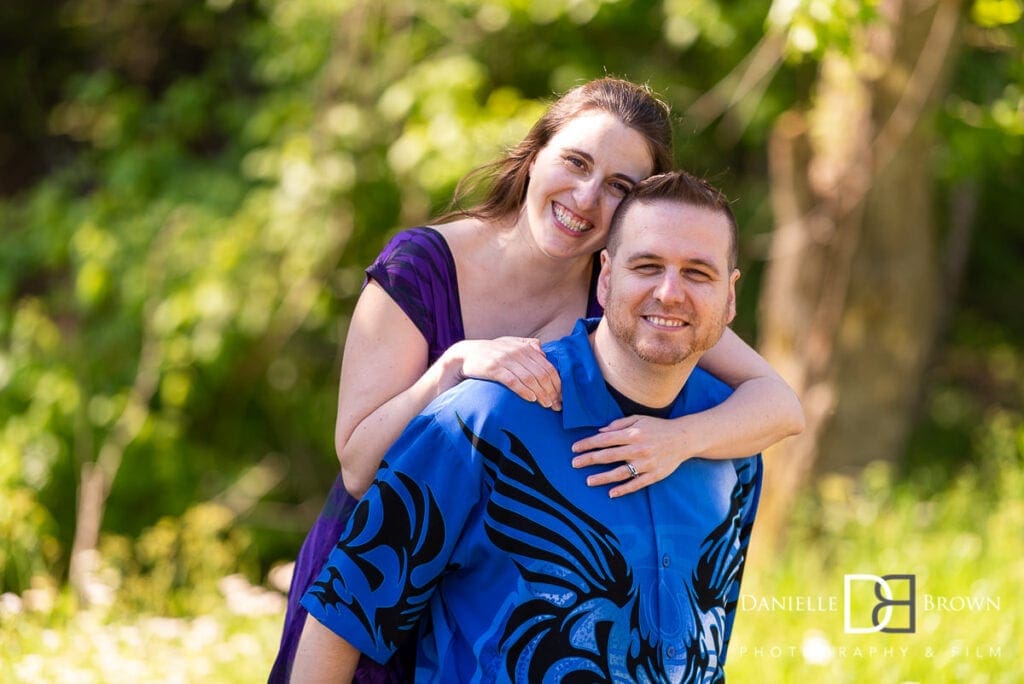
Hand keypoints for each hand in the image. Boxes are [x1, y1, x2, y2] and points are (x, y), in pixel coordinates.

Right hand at [442, 337, 561, 409]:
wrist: (465, 355)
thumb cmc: (490, 352)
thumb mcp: (509, 344)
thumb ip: (527, 345)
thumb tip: (543, 350)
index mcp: (525, 347)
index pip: (547, 366)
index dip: (557, 382)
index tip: (562, 396)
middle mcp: (517, 352)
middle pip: (541, 373)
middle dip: (552, 391)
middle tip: (557, 405)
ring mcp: (505, 360)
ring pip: (530, 378)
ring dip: (541, 394)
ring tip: (547, 405)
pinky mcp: (494, 369)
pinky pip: (513, 381)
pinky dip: (524, 391)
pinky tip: (531, 399)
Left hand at [570, 415, 696, 496]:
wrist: (683, 438)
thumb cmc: (658, 427)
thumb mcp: (638, 419)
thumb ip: (618, 424)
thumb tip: (599, 431)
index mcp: (633, 434)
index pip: (605, 439)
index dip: (588, 444)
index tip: (575, 448)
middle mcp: (638, 449)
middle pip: (608, 456)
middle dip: (589, 460)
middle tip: (574, 464)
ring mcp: (646, 464)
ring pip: (620, 473)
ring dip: (602, 477)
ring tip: (588, 481)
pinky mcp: (654, 475)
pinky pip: (636, 484)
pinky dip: (623, 489)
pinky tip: (611, 493)